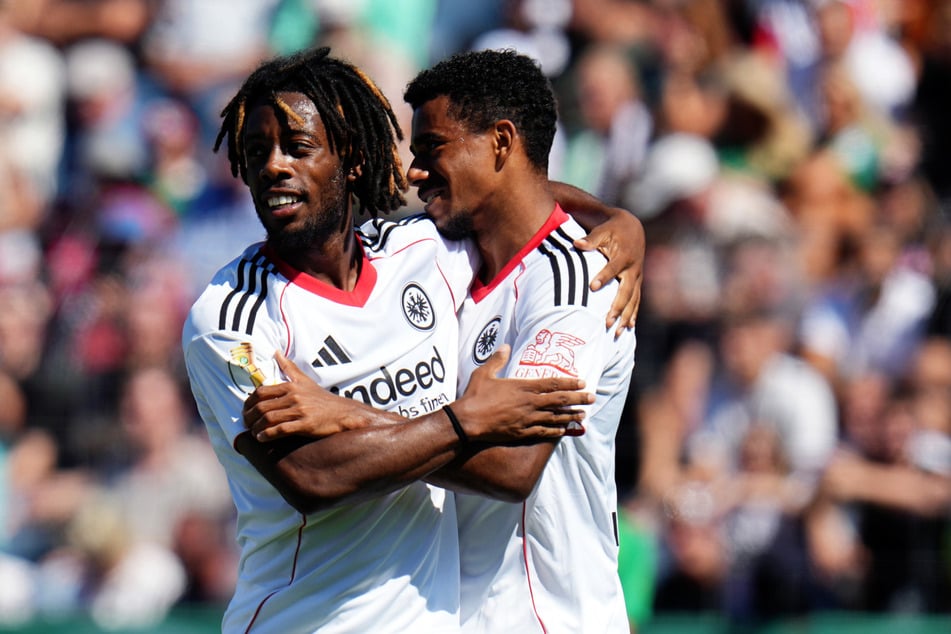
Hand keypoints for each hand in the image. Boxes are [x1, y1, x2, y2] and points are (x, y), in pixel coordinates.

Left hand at [243, 351, 373, 441]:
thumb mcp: (305, 380)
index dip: (249, 402)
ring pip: (269, 419)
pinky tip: (262, 438)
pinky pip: (280, 430)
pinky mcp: (305, 425)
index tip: (246, 410)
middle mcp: (294, 397)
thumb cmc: (322, 399)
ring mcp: (300, 411)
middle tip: (247, 423)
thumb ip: (289, 367)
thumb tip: (276, 352)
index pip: (261, 392)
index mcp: (291, 386)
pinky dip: (268, 435)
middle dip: (250, 417)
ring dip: (257, 427)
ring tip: (254, 432)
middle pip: (262, 407)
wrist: (343, 413)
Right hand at [449, 345, 592, 441]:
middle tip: (592, 398)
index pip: (552, 383)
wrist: (467, 421)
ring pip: (555, 417)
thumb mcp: (484, 373)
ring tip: (583, 416)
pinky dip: (556, 431)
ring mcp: (527, 419)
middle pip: (559, 400)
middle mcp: (529, 403)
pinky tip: (564, 430)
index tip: (582, 382)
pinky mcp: (522, 432)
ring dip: (571, 416)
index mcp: (522, 387)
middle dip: (578, 399)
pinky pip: (544, 432)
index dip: (569, 383)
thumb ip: (497, 359)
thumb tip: (505, 346)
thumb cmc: (475, 395)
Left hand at [574, 208, 643, 335]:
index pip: (613, 268)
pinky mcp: (637, 282)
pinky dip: (633, 314)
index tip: (592, 287)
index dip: (603, 277)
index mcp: (624, 255)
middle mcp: (633, 268)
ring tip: (616, 333)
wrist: (633, 228)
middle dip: (617, 308)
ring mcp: (637, 277)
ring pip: (633, 300)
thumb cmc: (613, 229)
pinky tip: (628, 328)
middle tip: (606, 322)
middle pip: (626, 291)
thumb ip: (590, 239)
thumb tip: (576, 243)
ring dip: (625, 317)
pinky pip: (636, 301)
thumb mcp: (603, 230)